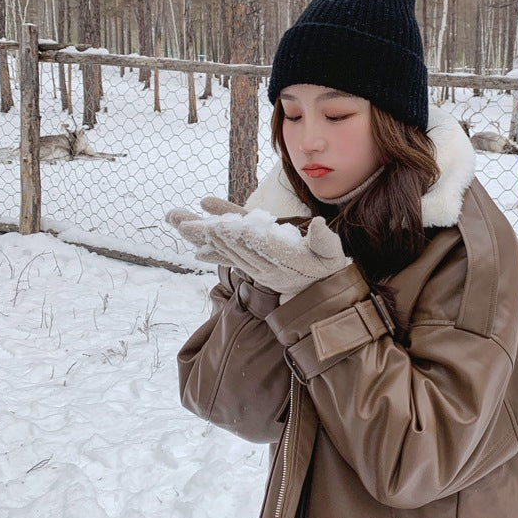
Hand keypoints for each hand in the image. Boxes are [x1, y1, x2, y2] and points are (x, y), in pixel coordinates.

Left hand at [166, 197, 351, 301]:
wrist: (324, 295)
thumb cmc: (329, 269)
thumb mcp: (332, 253)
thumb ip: (325, 240)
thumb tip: (319, 224)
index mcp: (284, 259)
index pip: (256, 244)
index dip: (236, 234)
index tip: (217, 225)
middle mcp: (267, 266)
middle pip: (235, 247)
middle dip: (210, 233)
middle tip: (185, 222)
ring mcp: (260, 271)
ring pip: (230, 253)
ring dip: (207, 240)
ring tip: (185, 227)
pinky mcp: (256, 272)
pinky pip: (233, 260)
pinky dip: (216, 254)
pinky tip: (199, 251)